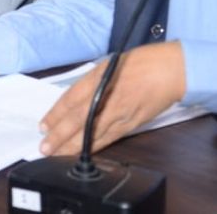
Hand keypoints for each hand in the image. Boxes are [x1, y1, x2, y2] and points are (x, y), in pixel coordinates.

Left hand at [37, 42, 186, 156]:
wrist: (172, 70)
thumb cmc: (144, 61)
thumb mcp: (111, 62)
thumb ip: (93, 80)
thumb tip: (78, 96)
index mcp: (99, 78)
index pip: (70, 99)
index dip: (55, 114)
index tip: (44, 125)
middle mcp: (107, 97)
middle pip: (77, 120)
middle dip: (59, 136)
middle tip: (44, 147)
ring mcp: (120, 113)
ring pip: (92, 134)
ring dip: (73, 146)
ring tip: (57, 155)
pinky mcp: (131, 124)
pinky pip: (109, 138)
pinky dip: (95, 147)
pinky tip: (85, 153)